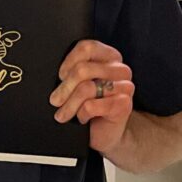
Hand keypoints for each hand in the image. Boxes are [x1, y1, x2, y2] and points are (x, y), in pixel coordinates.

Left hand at [49, 40, 134, 154]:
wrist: (105, 133)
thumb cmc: (90, 105)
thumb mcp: (79, 84)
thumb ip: (73, 71)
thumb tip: (57, 74)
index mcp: (109, 57)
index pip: (86, 48)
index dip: (68, 62)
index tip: (60, 76)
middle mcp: (120, 69)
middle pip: (83, 69)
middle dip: (64, 88)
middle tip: (55, 100)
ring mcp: (125, 86)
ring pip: (86, 88)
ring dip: (70, 104)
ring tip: (63, 114)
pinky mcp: (124, 104)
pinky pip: (92, 105)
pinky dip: (82, 114)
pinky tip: (83, 118)